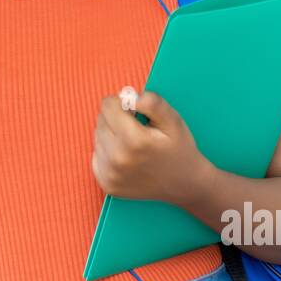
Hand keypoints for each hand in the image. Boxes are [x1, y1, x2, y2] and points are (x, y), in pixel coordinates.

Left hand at [91, 87, 213, 207]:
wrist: (184, 184)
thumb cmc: (178, 149)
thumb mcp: (173, 121)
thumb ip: (152, 103)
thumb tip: (129, 96)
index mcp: (134, 140)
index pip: (108, 106)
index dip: (122, 103)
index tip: (135, 111)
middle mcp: (118, 159)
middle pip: (101, 120)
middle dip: (116, 118)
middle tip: (137, 128)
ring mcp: (110, 174)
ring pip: (98, 137)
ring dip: (112, 134)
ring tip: (133, 143)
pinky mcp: (106, 183)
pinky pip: (96, 155)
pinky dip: (108, 151)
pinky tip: (126, 156)